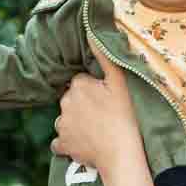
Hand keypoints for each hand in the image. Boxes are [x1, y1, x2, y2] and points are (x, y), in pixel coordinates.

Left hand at [51, 41, 136, 176]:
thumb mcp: (119, 82)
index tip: (105, 99)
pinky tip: (83, 144)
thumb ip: (104, 57)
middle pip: (71, 100)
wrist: (121, 153)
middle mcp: (65, 103)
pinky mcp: (63, 144)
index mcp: (78, 86)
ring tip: (95, 131)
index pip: (80, 83)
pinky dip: (68, 143)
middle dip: (82, 105)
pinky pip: (60, 142)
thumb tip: (91, 33)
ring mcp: (62, 124)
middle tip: (102, 115)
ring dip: (75, 124)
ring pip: (65, 120)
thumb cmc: (125, 116)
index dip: (93, 90)